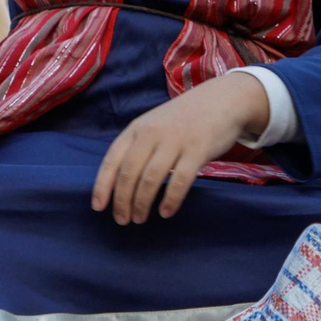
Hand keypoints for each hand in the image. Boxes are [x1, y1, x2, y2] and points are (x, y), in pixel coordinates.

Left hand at [92, 75, 269, 224]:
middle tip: (122, 220)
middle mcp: (152, 134)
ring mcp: (174, 141)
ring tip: (139, 219)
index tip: (98, 207)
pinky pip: (180, 180)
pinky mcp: (197, 150)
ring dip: (142, 203)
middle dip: (122, 200)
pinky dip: (170, 200)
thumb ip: (138, 147)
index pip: (112, 159)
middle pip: (129, 172)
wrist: (221, 100)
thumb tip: (120, 182)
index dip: (102, 185)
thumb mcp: (154, 125)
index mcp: (137, 128)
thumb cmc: (183, 119)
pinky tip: (165, 212)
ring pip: (150, 179)